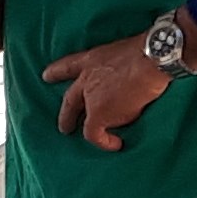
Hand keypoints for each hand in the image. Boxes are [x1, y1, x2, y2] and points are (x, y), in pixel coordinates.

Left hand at [44, 31, 172, 148]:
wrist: (149, 60)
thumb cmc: (145, 53)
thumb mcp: (123, 52)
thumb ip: (116, 69)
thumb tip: (126, 83)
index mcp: (91, 60)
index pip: (68, 66)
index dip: (56, 72)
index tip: (46, 76)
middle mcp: (86, 79)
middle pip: (70, 100)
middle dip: (66, 115)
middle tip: (65, 128)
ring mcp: (90, 98)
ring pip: (86, 121)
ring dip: (94, 132)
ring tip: (104, 140)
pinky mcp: (98, 114)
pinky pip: (95, 135)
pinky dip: (105, 142)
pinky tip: (116, 144)